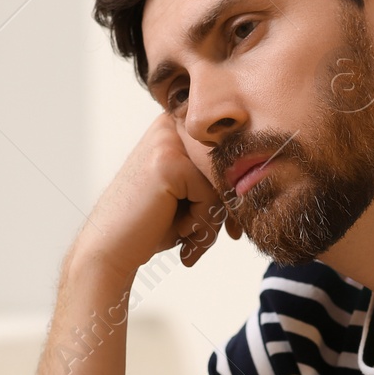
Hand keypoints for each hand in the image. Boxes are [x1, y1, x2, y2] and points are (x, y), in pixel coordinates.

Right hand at [72, 114, 240, 284]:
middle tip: (229, 237)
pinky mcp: (168, 162)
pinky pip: (210, 195)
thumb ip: (216, 178)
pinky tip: (180, 237)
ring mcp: (167, 141)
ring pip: (222, 182)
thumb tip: (264, 173)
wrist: (109, 250)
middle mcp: (170, 124)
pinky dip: (202, 223)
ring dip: (214, 219)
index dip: (234, 191)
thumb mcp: (187, 195)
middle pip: (228, 165)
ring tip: (192, 241)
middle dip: (231, 207)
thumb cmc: (150, 226)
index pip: (228, 154)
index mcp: (175, 125)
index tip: (234, 228)